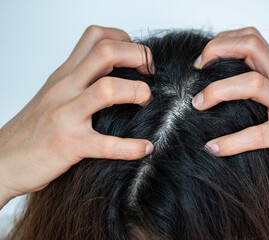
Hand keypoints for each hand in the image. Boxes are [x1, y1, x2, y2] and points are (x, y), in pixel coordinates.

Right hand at [0, 25, 153, 208]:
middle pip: (106, 52)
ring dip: (137, 92)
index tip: (138, 58)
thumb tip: (115, 77)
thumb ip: (80, 82)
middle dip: (137, 56)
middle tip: (149, 73)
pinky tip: (145, 148)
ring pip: (108, 89)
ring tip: (145, 101)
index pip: (96, 37)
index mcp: (64, 75)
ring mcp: (65, 115)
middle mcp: (65, 89)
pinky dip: (131, 146)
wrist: (2, 162)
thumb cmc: (32, 130)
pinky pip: (106, 144)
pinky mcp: (68, 145)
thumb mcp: (54, 95)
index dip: (125, 40)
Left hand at [192, 27, 268, 219]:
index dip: (223, 42)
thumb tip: (224, 87)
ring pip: (253, 84)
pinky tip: (213, 148)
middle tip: (197, 71)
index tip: (203, 60)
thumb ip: (262, 88)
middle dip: (217, 52)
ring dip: (218, 90)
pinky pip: (257, 134)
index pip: (251, 39)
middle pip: (252, 47)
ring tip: (198, 105)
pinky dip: (230, 142)